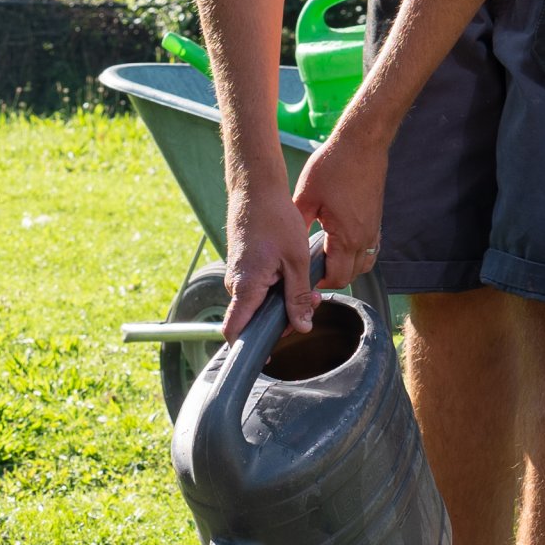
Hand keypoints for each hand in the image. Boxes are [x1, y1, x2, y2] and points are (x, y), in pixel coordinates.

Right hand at [219, 171, 320, 339]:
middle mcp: (235, 284)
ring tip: (307, 287)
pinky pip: (256, 288)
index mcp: (245, 286)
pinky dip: (275, 288)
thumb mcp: (296, 261)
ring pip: (256, 303)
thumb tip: (301, 327)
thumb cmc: (275, 219)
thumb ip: (297, 297)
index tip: (268, 355)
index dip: (247, 347)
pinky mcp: (242, 266)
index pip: (234, 330)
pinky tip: (293, 274)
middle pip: (251, 319)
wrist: (256, 190)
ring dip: (281, 302)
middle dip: (280, 320)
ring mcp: (236, 275)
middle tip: (310, 305)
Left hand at [293, 118, 388, 292]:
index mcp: (346, 237)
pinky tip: (342, 245)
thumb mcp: (306, 196)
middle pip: (351, 276)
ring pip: (364, 264)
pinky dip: (358, 254)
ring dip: (347, 267)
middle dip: (331, 278)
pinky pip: (371, 249)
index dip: (319, 283)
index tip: (304, 277)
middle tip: (311, 270)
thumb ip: (298, 223)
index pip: (337, 278)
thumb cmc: (334, 165)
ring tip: (326, 259)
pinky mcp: (377, 221)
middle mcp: (364, 238)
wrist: (363, 143)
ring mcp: (374, 230)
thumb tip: (286, 242)